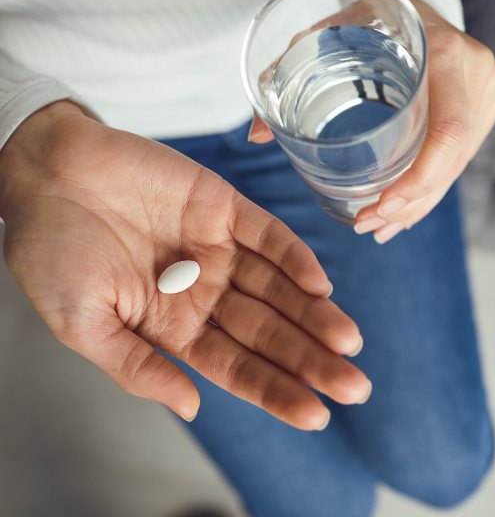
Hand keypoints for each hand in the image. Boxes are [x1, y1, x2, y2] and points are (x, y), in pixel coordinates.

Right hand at [0, 101, 369, 429]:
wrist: (46, 174)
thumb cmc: (53, 251)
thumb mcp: (83, 325)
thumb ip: (136, 368)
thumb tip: (190, 407)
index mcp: (173, 325)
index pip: (236, 367)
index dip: (275, 390)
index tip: (316, 414)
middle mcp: (205, 290)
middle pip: (268, 331)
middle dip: (310, 359)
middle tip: (354, 387)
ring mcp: (218, 249)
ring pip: (278, 287)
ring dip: (314, 313)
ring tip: (348, 341)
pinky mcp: (223, 206)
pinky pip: (267, 234)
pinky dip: (293, 257)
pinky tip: (319, 285)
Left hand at [248, 0, 494, 241]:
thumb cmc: (365, 16)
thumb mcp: (323, 34)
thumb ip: (285, 74)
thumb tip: (256, 135)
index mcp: (444, 53)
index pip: (448, 132)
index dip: (419, 181)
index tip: (380, 209)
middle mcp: (475, 75)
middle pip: (452, 160)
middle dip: (409, 203)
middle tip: (368, 227)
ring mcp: (485, 93)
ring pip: (457, 166)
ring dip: (419, 203)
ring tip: (381, 228)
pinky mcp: (484, 107)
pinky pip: (460, 158)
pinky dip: (429, 187)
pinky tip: (403, 211)